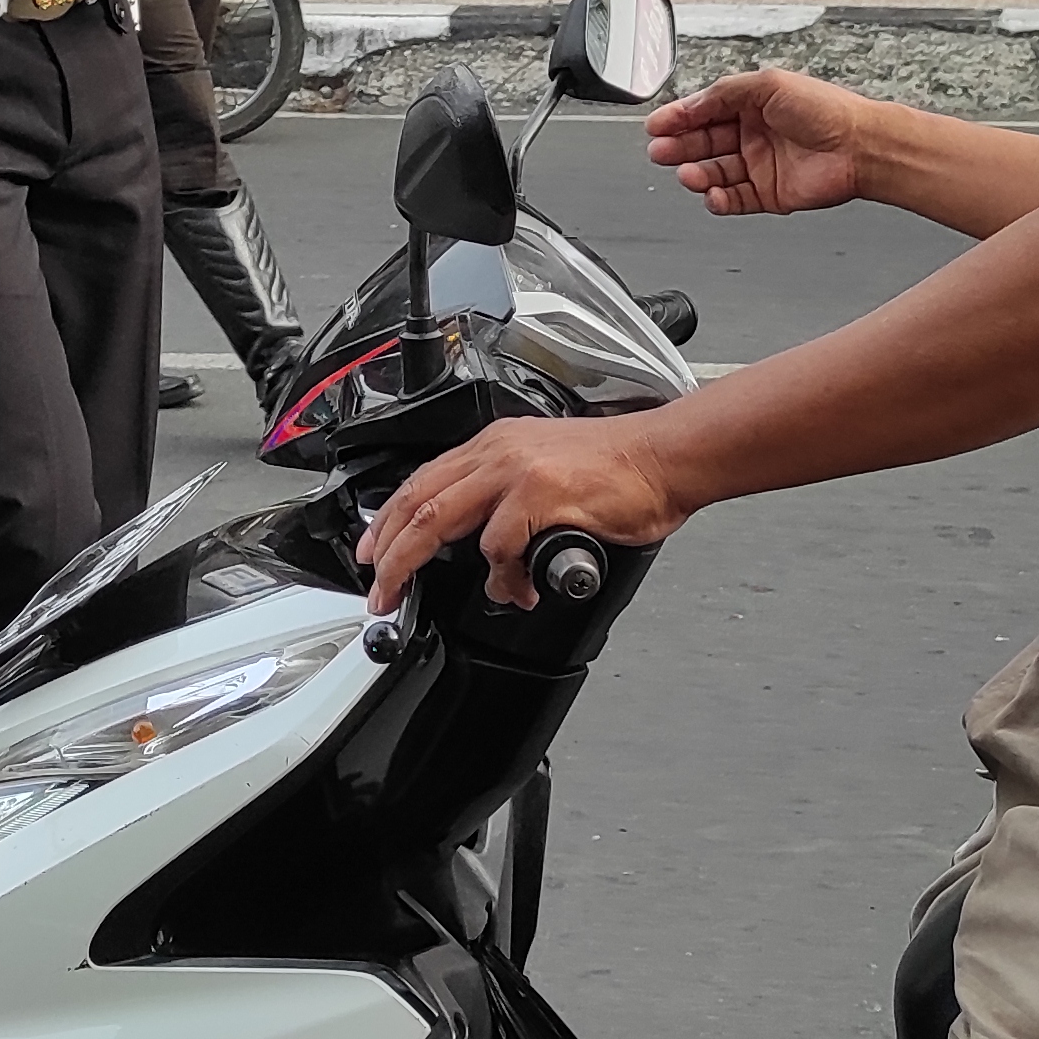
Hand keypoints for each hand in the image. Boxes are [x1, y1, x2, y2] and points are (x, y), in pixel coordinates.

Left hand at [355, 415, 695, 611]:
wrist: (666, 457)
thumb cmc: (621, 469)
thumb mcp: (547, 469)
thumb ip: (509, 498)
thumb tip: (487, 545)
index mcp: (496, 444)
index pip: (424, 479)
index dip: (389, 519)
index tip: (373, 550)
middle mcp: (498, 451)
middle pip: (417, 500)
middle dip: (386, 548)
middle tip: (376, 586)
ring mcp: (517, 471)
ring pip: (437, 519)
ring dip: (412, 563)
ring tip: (405, 594)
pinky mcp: (541, 493)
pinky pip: (498, 546)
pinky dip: (502, 578)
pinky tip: (521, 590)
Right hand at [645, 69, 881, 215]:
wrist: (861, 146)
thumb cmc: (827, 110)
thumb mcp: (768, 84)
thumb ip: (724, 93)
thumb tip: (691, 104)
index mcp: (751, 105)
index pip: (704, 111)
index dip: (678, 118)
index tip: (656, 125)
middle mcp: (753, 134)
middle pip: (704, 143)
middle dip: (679, 147)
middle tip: (660, 151)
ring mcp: (760, 165)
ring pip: (715, 173)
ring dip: (697, 174)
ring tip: (687, 174)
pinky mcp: (768, 194)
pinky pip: (734, 200)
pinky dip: (719, 200)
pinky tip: (711, 194)